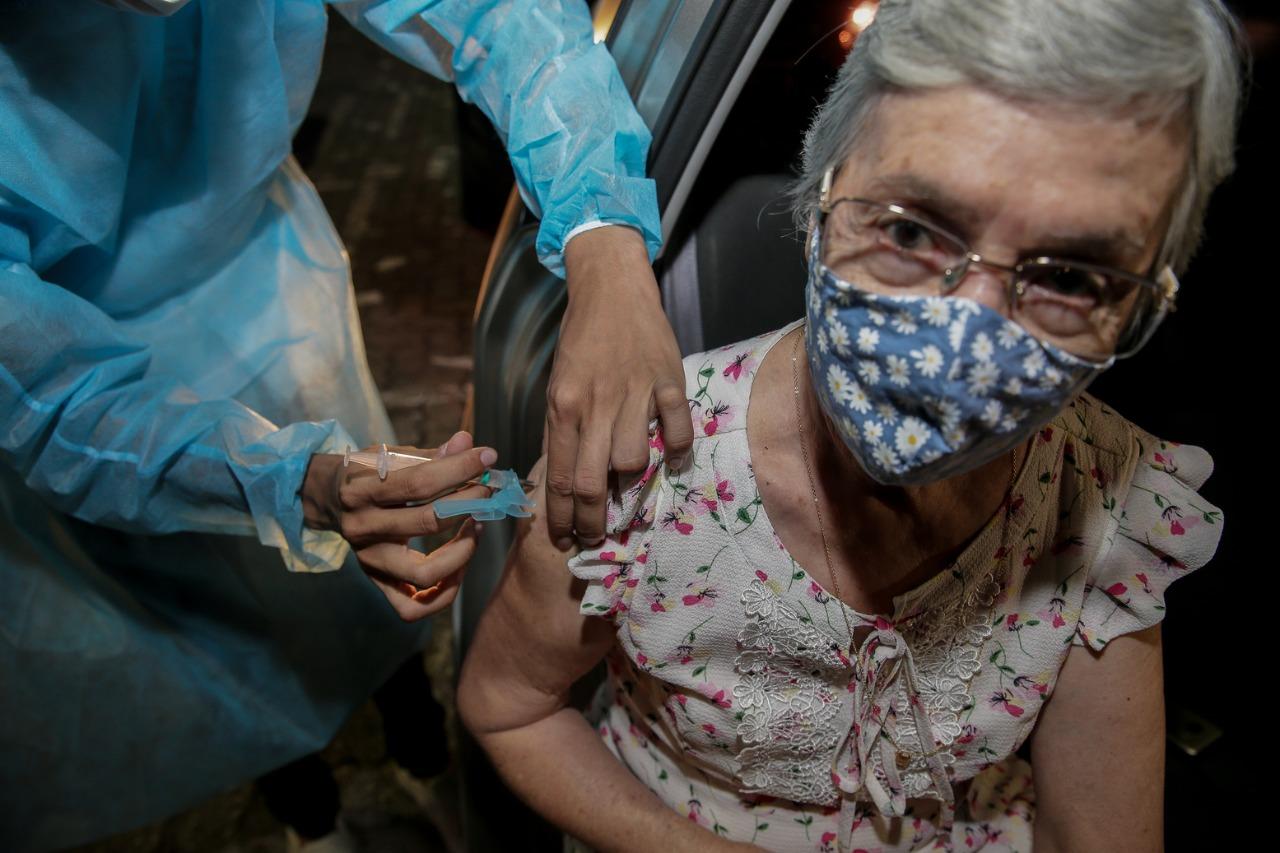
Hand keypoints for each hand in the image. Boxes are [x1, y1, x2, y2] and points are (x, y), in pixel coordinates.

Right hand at [301, 431, 494, 620]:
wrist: (328, 498)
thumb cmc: (368, 473)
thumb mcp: (390, 454)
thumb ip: (430, 454)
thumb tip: (467, 443)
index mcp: (361, 491)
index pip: (418, 482)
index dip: (459, 469)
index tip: (486, 456)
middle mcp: (362, 529)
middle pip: (426, 523)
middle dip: (468, 504)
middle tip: (486, 490)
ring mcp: (369, 560)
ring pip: (423, 574)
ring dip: (463, 552)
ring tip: (477, 527)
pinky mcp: (377, 582)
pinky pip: (412, 608)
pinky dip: (443, 593)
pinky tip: (460, 565)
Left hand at [546, 225, 693, 548]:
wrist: (610, 289)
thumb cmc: (581, 340)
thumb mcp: (557, 385)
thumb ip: (560, 430)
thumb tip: (560, 479)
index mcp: (563, 407)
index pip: (559, 478)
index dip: (562, 518)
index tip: (565, 541)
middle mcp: (596, 404)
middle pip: (592, 482)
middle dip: (591, 522)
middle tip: (594, 538)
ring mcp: (634, 393)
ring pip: (633, 462)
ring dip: (631, 485)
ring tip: (627, 494)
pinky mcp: (668, 380)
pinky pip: (677, 430)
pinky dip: (676, 450)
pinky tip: (671, 459)